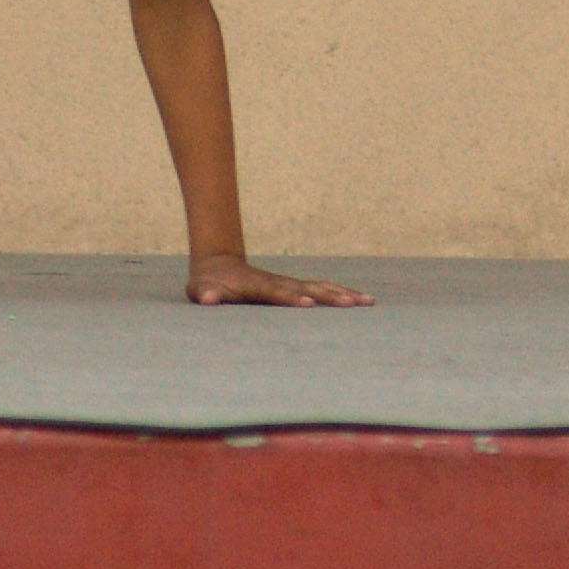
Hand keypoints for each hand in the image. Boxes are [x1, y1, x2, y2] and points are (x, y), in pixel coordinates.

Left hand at [188, 255, 374, 309]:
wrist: (219, 265)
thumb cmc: (209, 284)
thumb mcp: (200, 289)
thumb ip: (205, 293)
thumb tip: (207, 298)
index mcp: (258, 286)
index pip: (277, 293)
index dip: (291, 298)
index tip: (308, 303)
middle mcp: (279, 283)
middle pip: (308, 288)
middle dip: (329, 296)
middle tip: (351, 303)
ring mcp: (290, 284)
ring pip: (321, 286)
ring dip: (343, 294)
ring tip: (367, 301)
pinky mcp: (297, 288)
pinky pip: (323, 289)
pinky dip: (342, 294)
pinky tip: (362, 301)